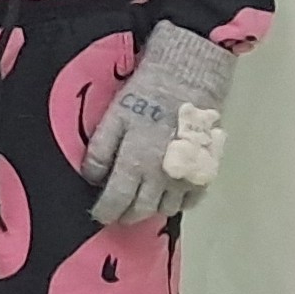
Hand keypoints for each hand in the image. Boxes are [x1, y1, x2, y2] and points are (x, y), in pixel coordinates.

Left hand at [82, 22, 232, 223]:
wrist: (188, 77)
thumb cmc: (145, 93)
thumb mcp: (114, 116)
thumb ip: (100, 150)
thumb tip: (91, 177)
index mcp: (135, 164)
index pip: (117, 201)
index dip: (105, 212)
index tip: (99, 215)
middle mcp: (161, 178)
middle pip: (142, 210)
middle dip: (126, 215)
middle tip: (117, 214)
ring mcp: (185, 177)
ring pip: (165, 209)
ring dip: (151, 210)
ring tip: (140, 204)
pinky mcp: (204, 169)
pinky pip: (191, 200)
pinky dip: (178, 203)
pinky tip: (168, 195)